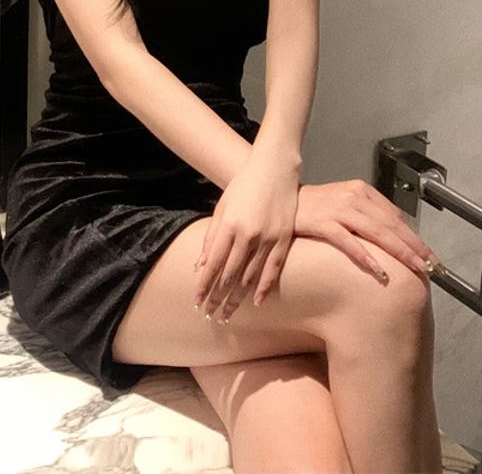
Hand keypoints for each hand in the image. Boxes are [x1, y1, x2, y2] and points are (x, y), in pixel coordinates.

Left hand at [195, 147, 299, 321]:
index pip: (214, 264)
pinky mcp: (284, 238)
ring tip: (229, 313)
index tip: (197, 301)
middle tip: (210, 314)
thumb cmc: (244, 185)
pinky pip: (274, 269)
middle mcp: (248, 234)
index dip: (205, 285)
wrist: (274, 167)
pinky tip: (257, 302)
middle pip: (231, 275)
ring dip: (238, 297)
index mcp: (229, 225)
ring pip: (251, 276)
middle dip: (218, 297)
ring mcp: (268, 237)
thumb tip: (202, 265)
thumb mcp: (222, 206)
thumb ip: (212, 237)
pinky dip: (265, 287)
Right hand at [293, 179, 436, 280]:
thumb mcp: (344, 203)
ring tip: (415, 267)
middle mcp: (352, 197)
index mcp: (360, 190)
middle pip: (391, 224)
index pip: (395, 215)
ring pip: (376, 232)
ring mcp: (337, 209)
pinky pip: (347, 240)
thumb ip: (368, 214)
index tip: (428, 255)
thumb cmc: (311, 206)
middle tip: (431, 265)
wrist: (279, 201)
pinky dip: (365, 255)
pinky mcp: (321, 222)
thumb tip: (394, 233)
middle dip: (414, 246)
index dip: (414, 236)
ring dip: (399, 251)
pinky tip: (378, 269)